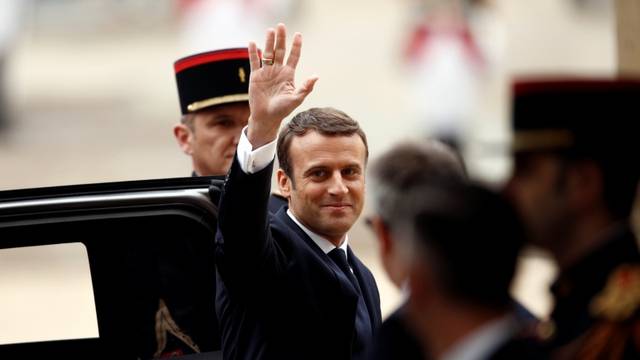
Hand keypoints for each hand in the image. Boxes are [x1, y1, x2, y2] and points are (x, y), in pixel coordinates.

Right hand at [247, 23, 318, 147]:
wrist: (266, 117)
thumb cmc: (282, 110)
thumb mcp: (296, 99)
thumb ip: (306, 87)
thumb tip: (316, 76)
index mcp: (288, 74)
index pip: (294, 56)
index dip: (296, 46)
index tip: (298, 34)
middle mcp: (278, 70)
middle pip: (280, 51)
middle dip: (281, 39)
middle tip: (281, 26)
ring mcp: (266, 72)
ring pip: (268, 53)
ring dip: (269, 42)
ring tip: (270, 30)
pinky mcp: (255, 76)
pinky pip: (254, 62)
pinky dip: (253, 52)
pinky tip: (253, 43)